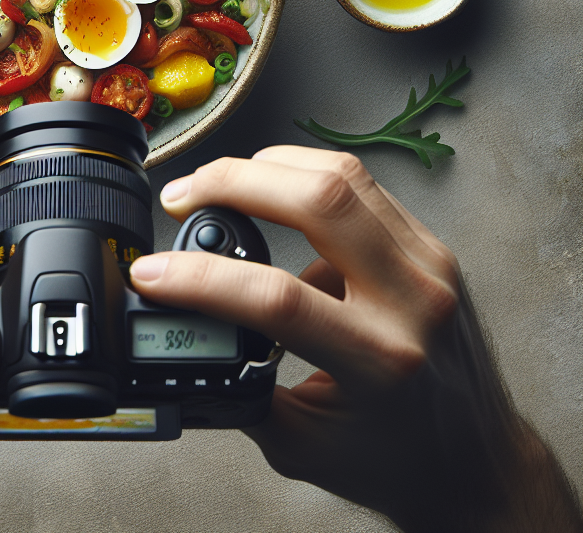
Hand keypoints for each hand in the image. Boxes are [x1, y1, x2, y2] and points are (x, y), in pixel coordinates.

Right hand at [130, 147, 581, 532]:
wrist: (480, 466)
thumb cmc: (396, 461)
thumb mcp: (301, 446)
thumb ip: (238, 390)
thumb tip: (181, 336)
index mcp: (381, 364)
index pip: (280, 299)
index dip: (202, 279)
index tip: (152, 272)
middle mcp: (413, 303)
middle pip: (320, 201)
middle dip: (232, 181)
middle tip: (180, 193)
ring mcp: (429, 265)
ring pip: (341, 175)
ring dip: (265, 166)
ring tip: (216, 182)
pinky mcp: (429, 246)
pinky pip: (360, 184)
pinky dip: (302, 175)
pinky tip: (269, 188)